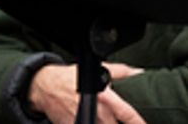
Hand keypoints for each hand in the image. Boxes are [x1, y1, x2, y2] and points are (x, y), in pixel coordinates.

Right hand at [29, 64, 147, 123]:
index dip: (138, 122)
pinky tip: (97, 121)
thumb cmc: (73, 77)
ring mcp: (84, 122)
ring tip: (108, 120)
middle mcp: (97, 114)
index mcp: (106, 99)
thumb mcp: (100, 69)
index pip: (127, 115)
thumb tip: (140, 72)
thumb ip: (123, 72)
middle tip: (129, 123)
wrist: (47, 87)